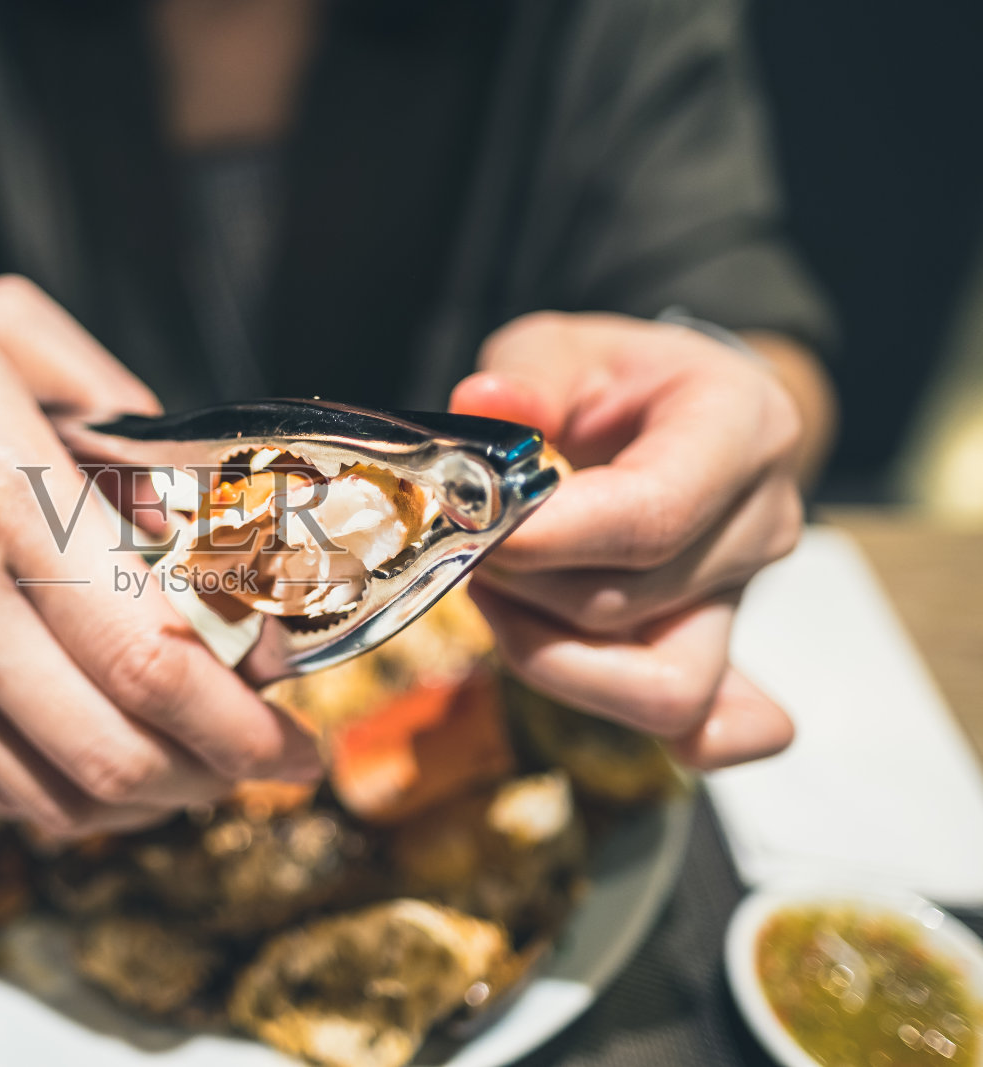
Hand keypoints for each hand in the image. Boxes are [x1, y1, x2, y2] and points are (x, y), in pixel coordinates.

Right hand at [0, 276, 319, 834]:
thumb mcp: (0, 326)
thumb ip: (118, 401)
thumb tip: (201, 494)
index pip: (144, 648)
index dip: (242, 706)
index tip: (296, 709)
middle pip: (116, 749)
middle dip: (227, 773)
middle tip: (280, 758)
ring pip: (63, 795)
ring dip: (163, 797)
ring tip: (212, 762)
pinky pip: (1, 793)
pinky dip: (82, 798)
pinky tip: (123, 760)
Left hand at [450, 312, 802, 768]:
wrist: (675, 408)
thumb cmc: (616, 377)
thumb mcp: (565, 344)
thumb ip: (528, 371)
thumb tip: (486, 402)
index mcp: (742, 431)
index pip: (653, 516)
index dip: (551, 540)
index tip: (474, 533)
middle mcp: (760, 524)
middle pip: (631, 604)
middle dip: (526, 587)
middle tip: (464, 544)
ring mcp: (743, 596)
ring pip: (652, 682)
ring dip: (546, 649)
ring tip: (494, 588)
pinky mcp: (715, 646)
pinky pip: (709, 726)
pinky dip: (651, 728)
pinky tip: (587, 683)